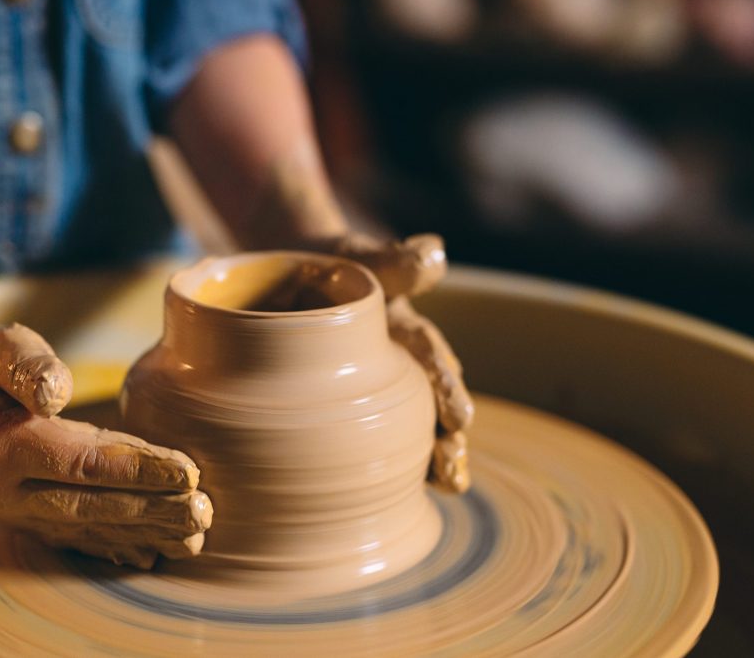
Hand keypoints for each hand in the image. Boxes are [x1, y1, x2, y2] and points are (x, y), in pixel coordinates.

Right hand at [0, 323, 211, 568]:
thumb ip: (28, 365)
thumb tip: (57, 391)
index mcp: (3, 449)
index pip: (83, 464)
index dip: (139, 469)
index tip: (188, 472)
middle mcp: (7, 492)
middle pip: (93, 506)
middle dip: (152, 511)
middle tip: (203, 511)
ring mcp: (17, 512)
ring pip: (90, 528)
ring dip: (144, 534)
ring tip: (194, 535)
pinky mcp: (28, 518)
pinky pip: (77, 537)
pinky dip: (116, 546)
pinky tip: (154, 551)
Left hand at [333, 233, 473, 492]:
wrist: (294, 275)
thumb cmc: (332, 266)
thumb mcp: (361, 257)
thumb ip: (396, 261)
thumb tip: (435, 252)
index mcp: (401, 327)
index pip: (427, 355)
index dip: (444, 384)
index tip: (459, 418)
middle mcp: (399, 363)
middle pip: (427, 403)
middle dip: (444, 439)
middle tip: (454, 473)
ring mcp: (376, 388)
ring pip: (407, 426)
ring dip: (426, 458)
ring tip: (445, 486)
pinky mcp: (347, 406)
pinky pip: (364, 438)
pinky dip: (380, 469)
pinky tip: (385, 502)